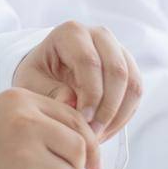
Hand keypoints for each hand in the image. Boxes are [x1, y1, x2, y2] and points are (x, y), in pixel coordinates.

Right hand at [0, 88, 99, 168]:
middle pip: (79, 149)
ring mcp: (23, 155)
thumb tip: (88, 146)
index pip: (76, 120)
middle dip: (74, 166)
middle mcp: (26, 123)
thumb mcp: (4, 112)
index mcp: (23, 100)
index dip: (90, 144)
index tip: (92, 161)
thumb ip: (43, 117)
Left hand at [11, 21, 142, 168]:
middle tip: (92, 133)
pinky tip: (105, 130)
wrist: (47, 76)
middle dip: (107, 107)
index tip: (82, 120)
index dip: (90, 93)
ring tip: (98, 135)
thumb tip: (72, 104)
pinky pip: (135, 94)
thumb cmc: (37, 78)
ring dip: (118, 114)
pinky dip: (123, 116)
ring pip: (132, 83)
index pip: (89, 61)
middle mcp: (99, 35)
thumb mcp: (31, 84)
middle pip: (117, 70)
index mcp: (71, 33)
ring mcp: (118, 50)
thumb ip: (50, 93)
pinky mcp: (129, 68)